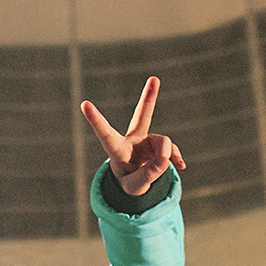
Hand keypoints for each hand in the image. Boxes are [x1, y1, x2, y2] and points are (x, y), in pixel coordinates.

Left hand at [82, 76, 185, 195]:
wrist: (135, 182)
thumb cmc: (128, 183)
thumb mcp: (134, 187)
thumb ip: (148, 176)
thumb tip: (166, 160)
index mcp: (117, 150)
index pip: (106, 134)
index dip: (96, 120)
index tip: (84, 104)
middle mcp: (132, 140)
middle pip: (142, 116)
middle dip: (149, 98)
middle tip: (155, 79)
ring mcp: (147, 141)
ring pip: (163, 144)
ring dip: (166, 157)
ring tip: (162, 168)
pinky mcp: (159, 145)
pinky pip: (171, 149)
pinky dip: (176, 158)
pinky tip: (181, 165)